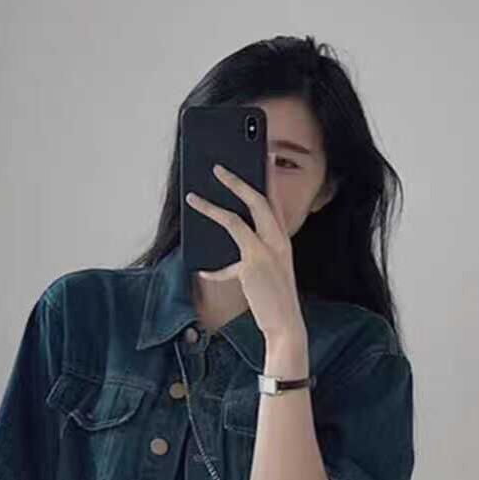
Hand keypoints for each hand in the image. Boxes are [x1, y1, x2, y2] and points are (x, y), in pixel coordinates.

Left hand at [184, 164, 305, 344]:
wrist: (285, 324)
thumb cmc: (273, 299)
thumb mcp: (266, 272)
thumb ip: (250, 255)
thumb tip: (226, 242)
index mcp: (283, 239)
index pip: (275, 201)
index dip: (268, 176)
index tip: (262, 155)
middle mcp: (280, 240)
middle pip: (260, 198)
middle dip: (237, 180)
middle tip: (218, 166)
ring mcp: (268, 249)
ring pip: (239, 216)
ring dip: (213, 205)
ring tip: (193, 196)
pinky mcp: (254, 263)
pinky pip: (228, 249)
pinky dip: (212, 264)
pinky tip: (201, 269)